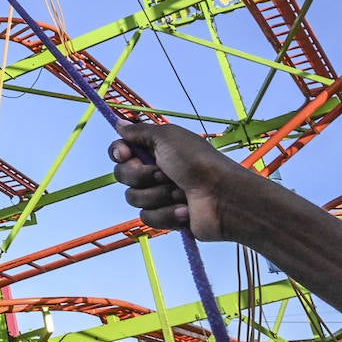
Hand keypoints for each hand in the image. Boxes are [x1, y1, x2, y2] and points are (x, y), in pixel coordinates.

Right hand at [109, 121, 239, 240]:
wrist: (224, 197)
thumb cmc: (199, 163)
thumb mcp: (168, 137)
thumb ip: (139, 132)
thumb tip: (119, 124)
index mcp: (154, 150)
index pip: (119, 151)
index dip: (119, 153)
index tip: (125, 154)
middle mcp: (154, 171)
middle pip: (122, 175)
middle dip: (142, 176)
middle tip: (165, 174)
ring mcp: (159, 195)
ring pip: (134, 198)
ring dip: (158, 195)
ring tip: (181, 193)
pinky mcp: (166, 217)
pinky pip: (148, 217)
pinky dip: (168, 213)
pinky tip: (186, 209)